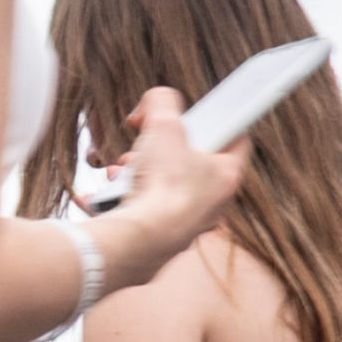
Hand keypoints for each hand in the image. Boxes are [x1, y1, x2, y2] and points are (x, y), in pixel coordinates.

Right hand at [96, 88, 251, 272]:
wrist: (140, 240)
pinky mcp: (159, 238)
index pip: (235, 140)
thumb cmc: (163, 187)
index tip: (200, 115)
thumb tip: (156, 101)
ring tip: (123, 172)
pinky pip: (138, 209)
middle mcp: (211, 204)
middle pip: (188, 162)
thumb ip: (162, 102)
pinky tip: (106, 195)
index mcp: (226, 176)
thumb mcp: (164, 126)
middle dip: (159, 149)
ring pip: (160, 186)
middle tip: (146, 145)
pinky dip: (119, 199)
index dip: (217, 121)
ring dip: (135, 174)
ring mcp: (185, 223)